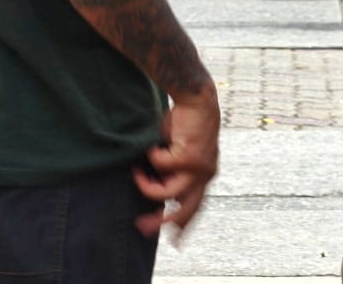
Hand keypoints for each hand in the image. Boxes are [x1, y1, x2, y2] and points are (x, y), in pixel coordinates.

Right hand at [133, 85, 220, 239]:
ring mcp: (199, 168)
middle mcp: (205, 175)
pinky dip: (151, 155)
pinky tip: (153, 144)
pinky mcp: (189, 157)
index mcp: (205, 175)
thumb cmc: (184, 124)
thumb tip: (153, 187)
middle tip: (141, 226)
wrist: (197, 99)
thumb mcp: (177, 153)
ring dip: (148, 185)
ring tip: (137, 173)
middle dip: (162, 221)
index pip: (196, 208)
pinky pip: (160, 165)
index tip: (175, 242)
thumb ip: (170, 171)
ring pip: (168, 192)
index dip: (185, 226)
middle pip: (185, 210)